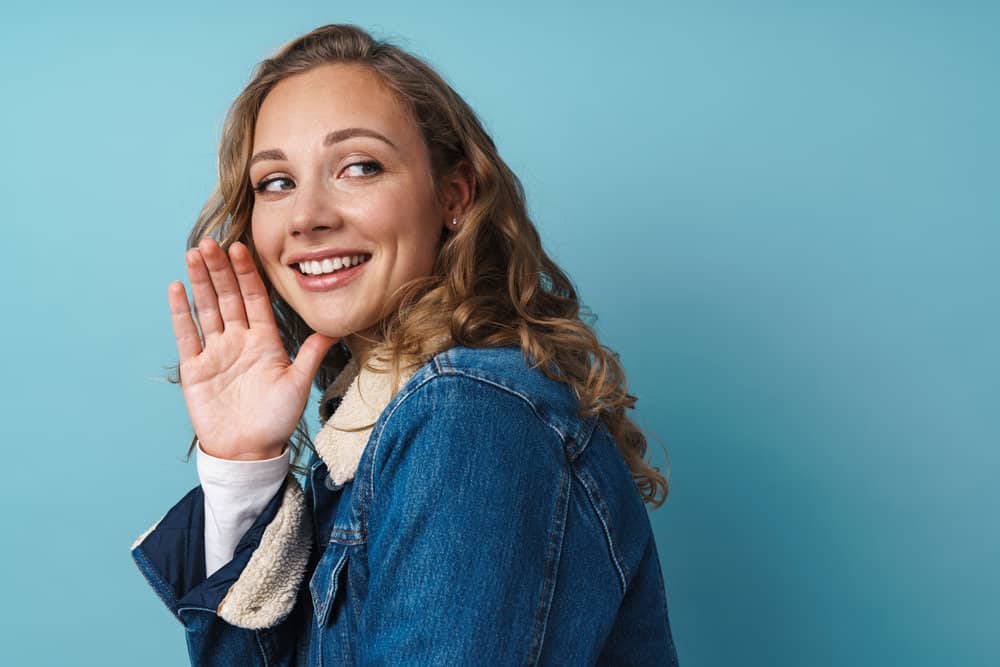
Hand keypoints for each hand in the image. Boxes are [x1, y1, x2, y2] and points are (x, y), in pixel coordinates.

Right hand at [168, 238, 336, 459]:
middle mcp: (239, 340)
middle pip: (227, 297)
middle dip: (220, 269)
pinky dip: (181, 312)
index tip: (242, 248)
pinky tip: (176, 288)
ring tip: (193, 253)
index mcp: (264, 340)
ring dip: (200, 281)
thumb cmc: (276, 420)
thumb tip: (335, 329)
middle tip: (212, 241)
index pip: (254, 299)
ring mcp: (216, 352)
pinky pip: (187, 334)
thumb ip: (311, 354)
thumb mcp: (298, 383)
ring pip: (206, 308)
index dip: (247, 274)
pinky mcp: (195, 368)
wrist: (248, 451)